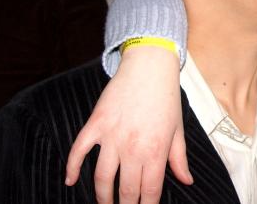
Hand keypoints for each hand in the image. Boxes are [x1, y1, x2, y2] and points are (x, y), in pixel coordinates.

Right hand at [65, 47, 191, 203]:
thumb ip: (179, 158)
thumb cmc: (166, 98)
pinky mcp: (96, 124)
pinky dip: (72, 168)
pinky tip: (70, 180)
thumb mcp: (178, 129)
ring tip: (104, 203)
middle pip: (125, 190)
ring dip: (102, 195)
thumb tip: (187, 181)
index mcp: (156, 151)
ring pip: (102, 178)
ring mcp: (112, 136)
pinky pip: (78, 150)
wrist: (150, 66)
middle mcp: (133, 147)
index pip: (149, 192)